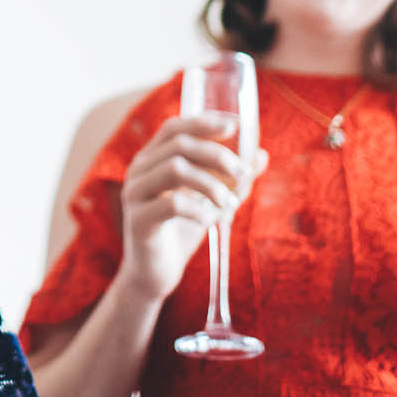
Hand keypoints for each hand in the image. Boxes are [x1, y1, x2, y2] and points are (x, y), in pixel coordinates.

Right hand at [113, 114, 265, 300]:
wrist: (155, 275)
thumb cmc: (181, 232)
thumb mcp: (210, 201)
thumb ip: (231, 179)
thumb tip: (261, 154)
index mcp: (151, 160)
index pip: (174, 128)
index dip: (202, 122)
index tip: (234, 125)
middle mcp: (138, 171)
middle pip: (178, 145)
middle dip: (216, 155)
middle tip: (241, 173)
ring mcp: (135, 194)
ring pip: (175, 168)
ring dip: (211, 183)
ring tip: (228, 203)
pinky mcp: (139, 221)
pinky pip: (172, 204)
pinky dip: (199, 209)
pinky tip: (210, 221)